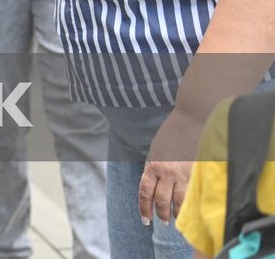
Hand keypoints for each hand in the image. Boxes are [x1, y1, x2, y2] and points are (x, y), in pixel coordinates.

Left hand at [139, 109, 201, 224]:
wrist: (190, 120)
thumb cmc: (172, 134)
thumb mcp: (156, 151)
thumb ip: (154, 168)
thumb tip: (154, 187)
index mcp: (152, 165)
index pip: (145, 192)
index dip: (144, 208)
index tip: (145, 219)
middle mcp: (166, 172)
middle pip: (161, 200)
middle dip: (160, 214)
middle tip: (161, 222)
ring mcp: (183, 174)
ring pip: (178, 202)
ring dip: (176, 213)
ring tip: (175, 219)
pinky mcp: (198, 174)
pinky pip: (193, 195)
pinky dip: (190, 205)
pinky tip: (190, 211)